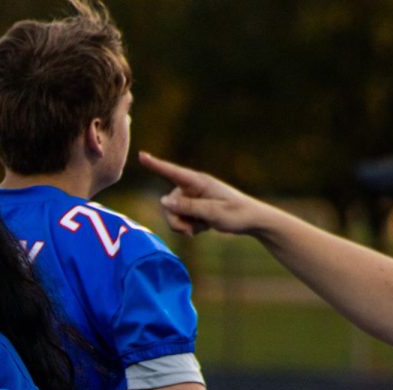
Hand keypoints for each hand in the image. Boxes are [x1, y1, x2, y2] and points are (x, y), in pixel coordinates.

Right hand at [138, 151, 273, 236]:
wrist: (252, 221)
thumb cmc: (236, 214)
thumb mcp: (212, 212)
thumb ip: (187, 206)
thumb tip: (163, 201)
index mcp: (199, 182)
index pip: (173, 172)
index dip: (155, 164)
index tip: (141, 155)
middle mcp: (193, 188)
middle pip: (168, 204)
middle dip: (175, 220)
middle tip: (190, 231)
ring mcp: (193, 198)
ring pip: (172, 214)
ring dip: (182, 225)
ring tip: (200, 229)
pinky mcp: (194, 208)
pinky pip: (180, 219)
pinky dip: (188, 227)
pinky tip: (203, 227)